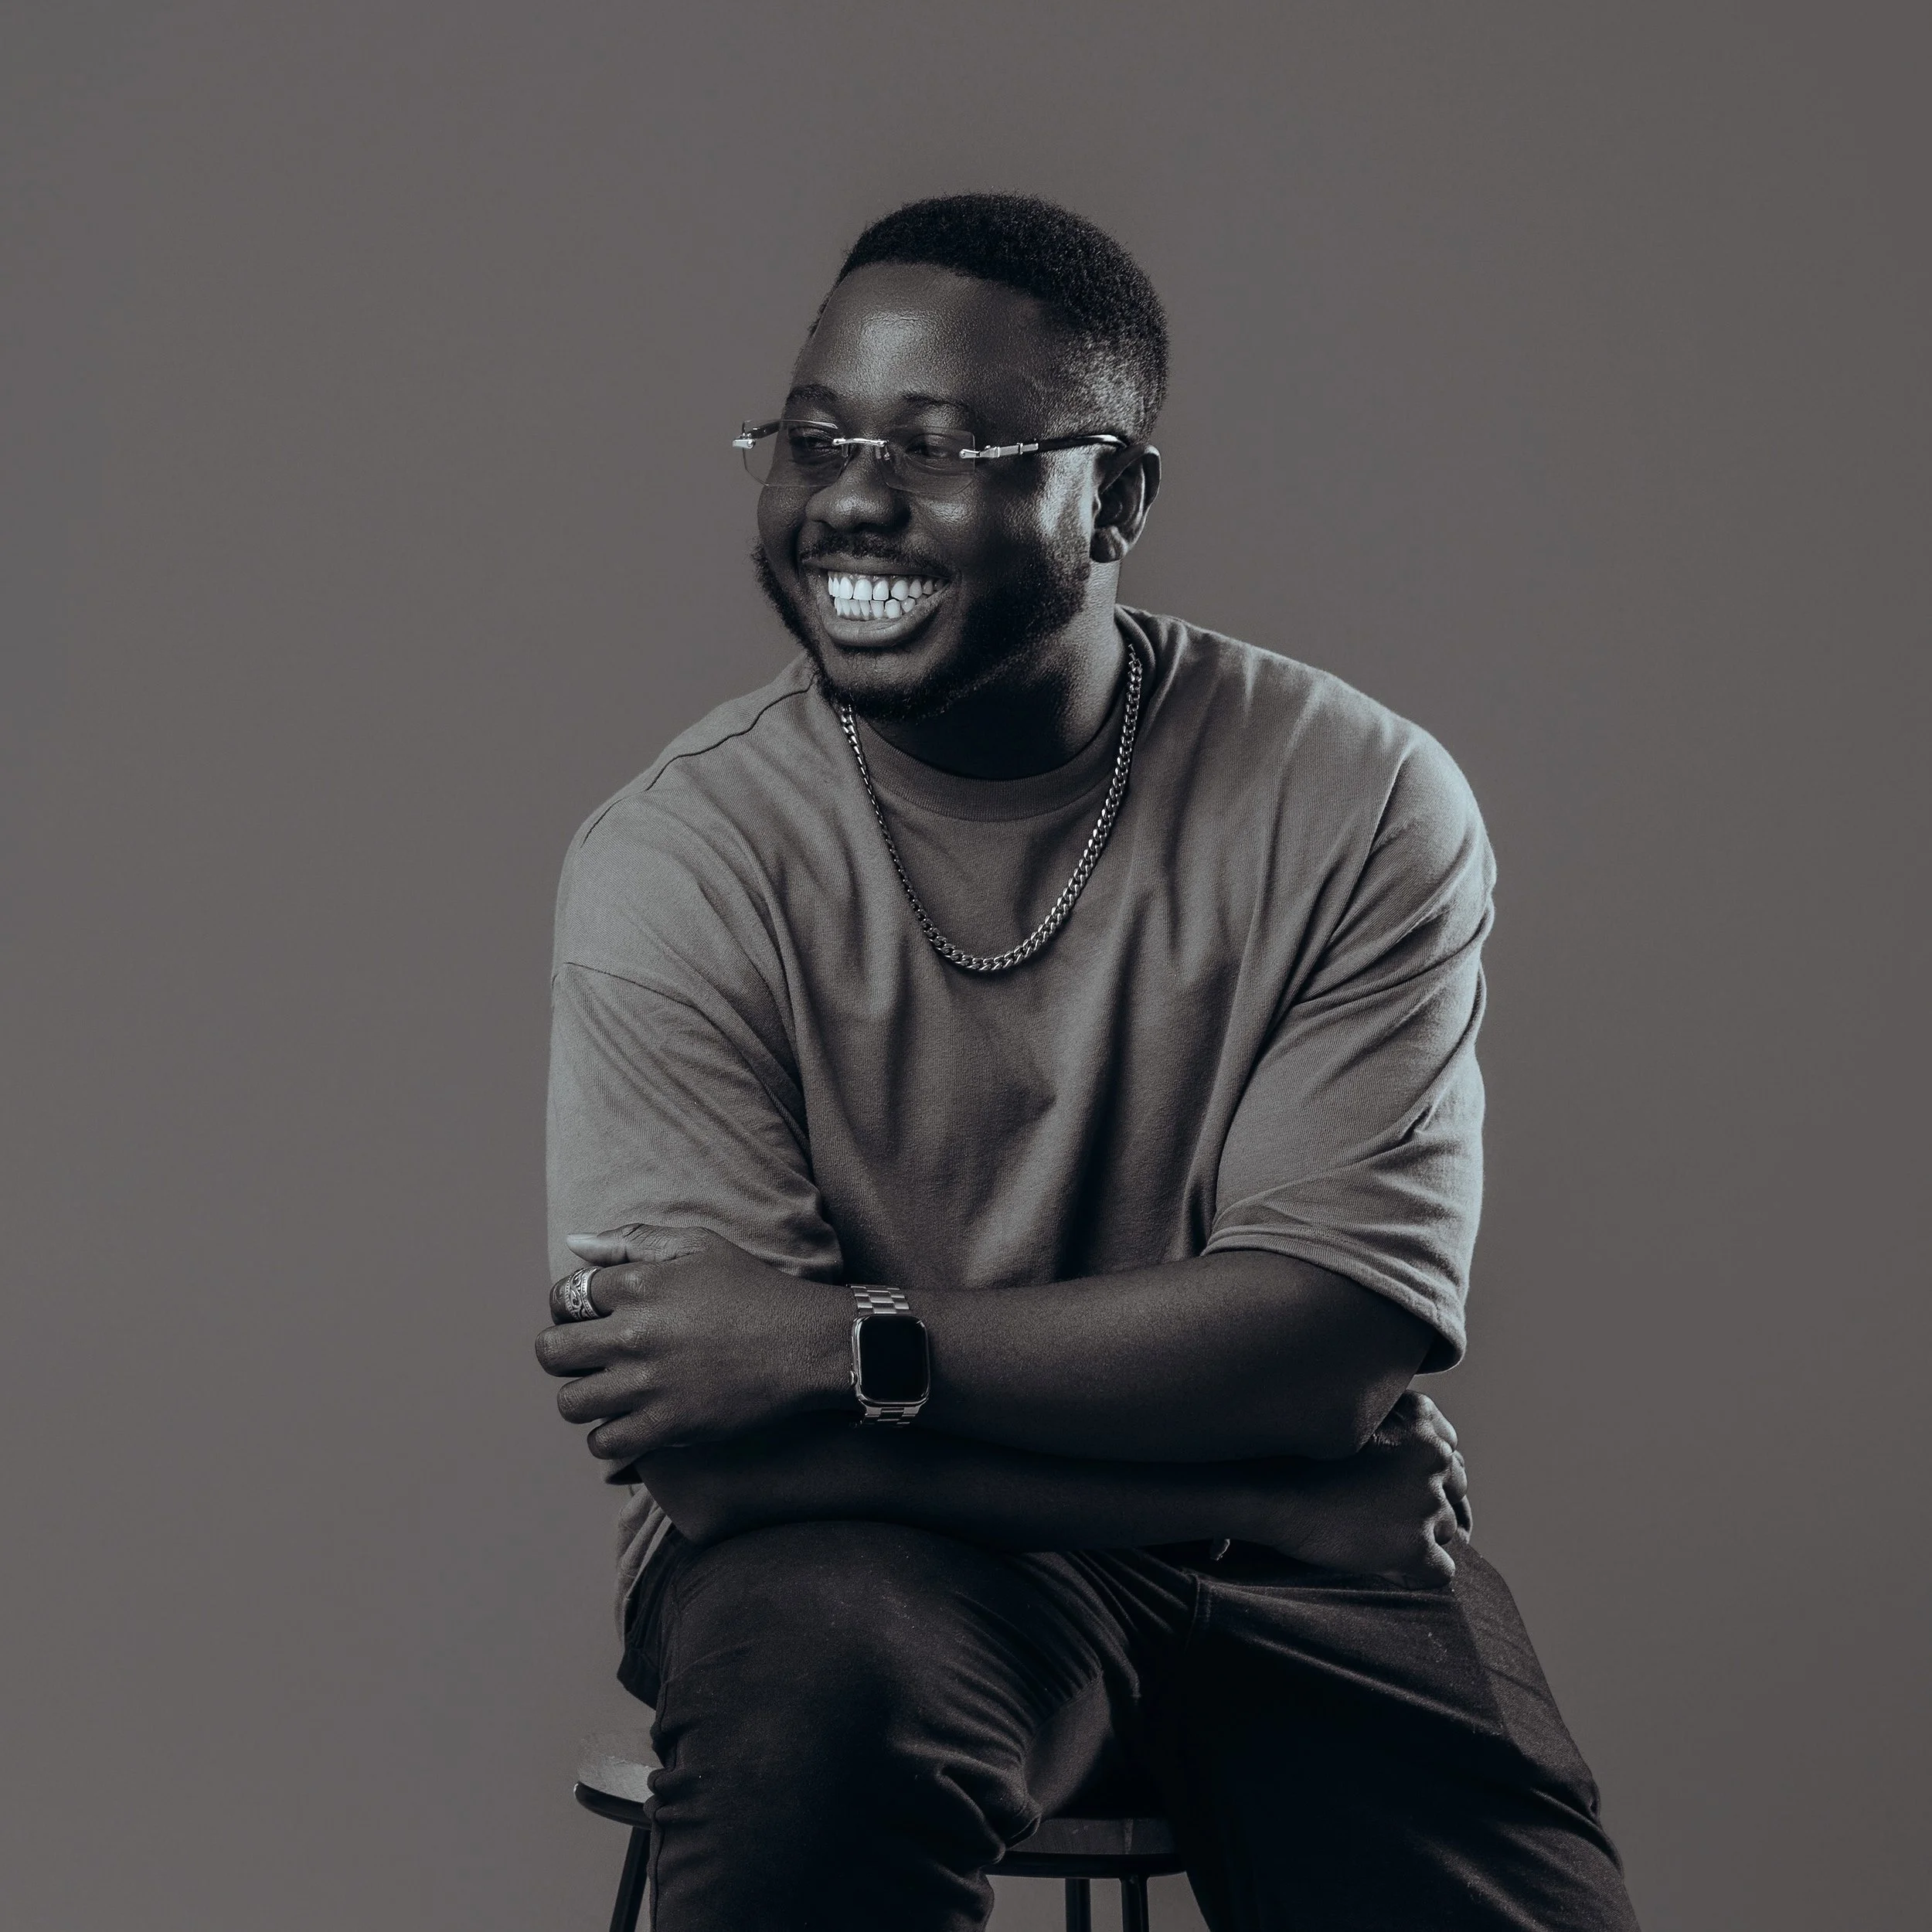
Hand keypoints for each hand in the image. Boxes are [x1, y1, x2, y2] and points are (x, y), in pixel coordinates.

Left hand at [534, 1226, 849, 1464]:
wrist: (804, 1343)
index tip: (592, 1316)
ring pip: (570, 1402)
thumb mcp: (698, 1245)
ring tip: (607, 1389)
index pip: (563, 1297)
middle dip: (561, 1353)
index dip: (571, 1306)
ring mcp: (647, 1383)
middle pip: (551, 1352)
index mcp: (637, 1283)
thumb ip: (633, 1239)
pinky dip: (608, 1436)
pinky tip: (627, 1421)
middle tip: (587, 1356)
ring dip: (582, 1397)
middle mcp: (633, 1333)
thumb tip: (576, 1240)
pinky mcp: (666, 1425)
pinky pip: (604, 1442)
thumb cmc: (752, 1290)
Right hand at [1260, 1391, 1471, 1585]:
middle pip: (1452, 1490)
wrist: (1267, 1489)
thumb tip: (1424, 1441)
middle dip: (1423, 1504)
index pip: (1447, 1451)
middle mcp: (1433, 1455)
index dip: (1421, 1473)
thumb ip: (1392, 1421)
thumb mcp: (1353, 1417)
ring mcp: (1427, 1502)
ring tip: (1375, 1537)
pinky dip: (1417, 1573)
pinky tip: (1390, 1567)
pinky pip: (1440, 1571)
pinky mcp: (1416, 1546)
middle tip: (1383, 1514)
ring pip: (1446, 1529)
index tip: (1393, 1485)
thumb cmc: (1298, 1451)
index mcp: (1422, 1418)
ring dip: (1417, 1536)